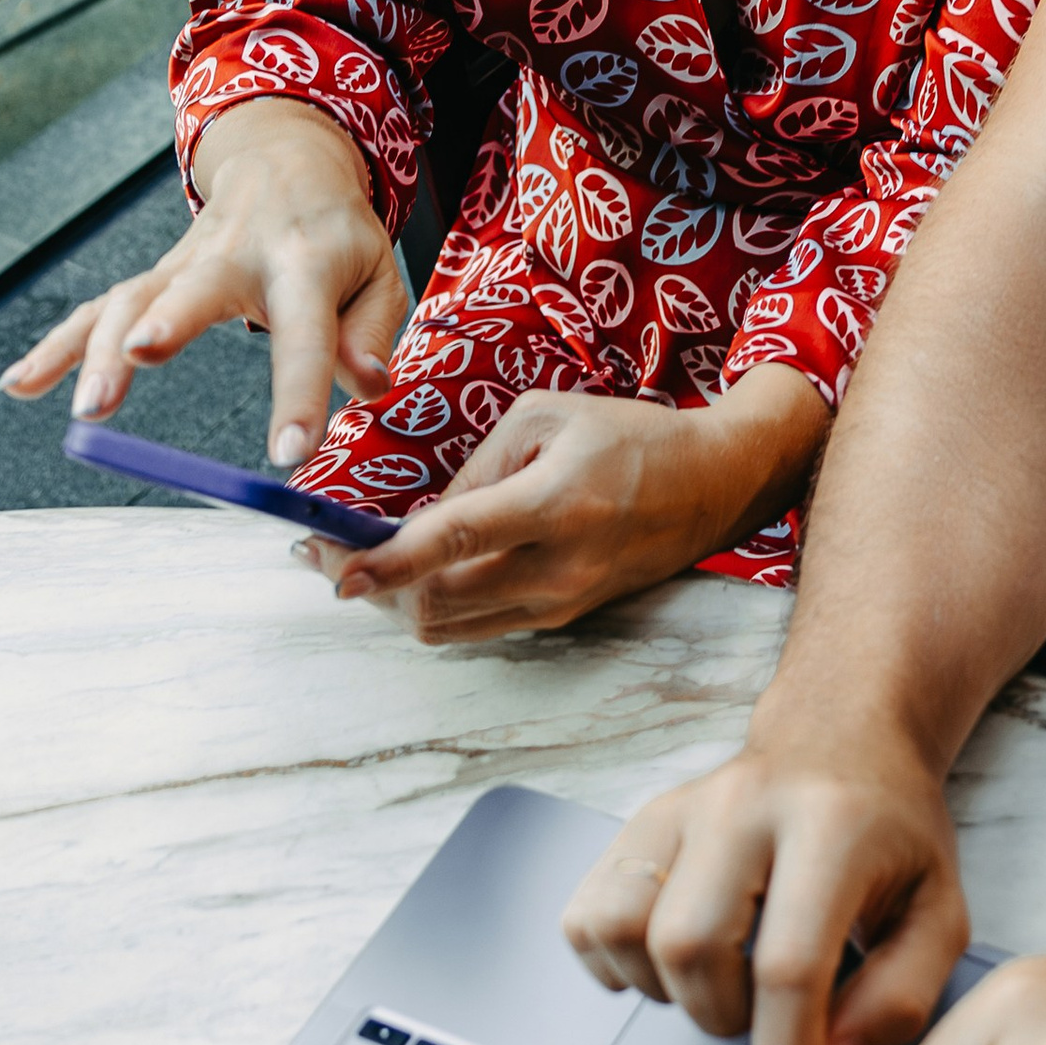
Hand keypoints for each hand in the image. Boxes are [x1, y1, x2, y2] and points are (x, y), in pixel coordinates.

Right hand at [0, 96, 403, 467]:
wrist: (288, 164)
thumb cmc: (339, 237)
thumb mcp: (379, 274)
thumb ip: (371, 332)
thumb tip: (363, 385)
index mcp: (305, 262)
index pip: (306, 334)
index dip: (298, 394)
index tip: (289, 455)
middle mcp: (237, 257)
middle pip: (196, 290)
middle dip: (166, 321)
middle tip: (140, 357)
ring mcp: (185, 264)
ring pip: (132, 299)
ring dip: (99, 348)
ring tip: (84, 410)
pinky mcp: (155, 278)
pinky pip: (98, 309)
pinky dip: (58, 345)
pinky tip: (20, 384)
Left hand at [316, 367, 826, 641]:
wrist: (712, 485)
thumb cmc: (629, 438)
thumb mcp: (547, 417)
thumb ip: (477, 467)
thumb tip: (422, 520)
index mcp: (553, 504)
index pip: (453, 543)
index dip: (387, 563)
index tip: (337, 571)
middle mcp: (557, 568)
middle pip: (437, 603)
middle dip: (375, 585)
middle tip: (333, 556)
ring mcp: (561, 602)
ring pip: (452, 627)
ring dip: (401, 602)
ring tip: (371, 566)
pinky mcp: (565, 618)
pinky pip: (482, 624)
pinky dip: (442, 604)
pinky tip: (426, 573)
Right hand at [562, 719, 968, 1044]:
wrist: (844, 736)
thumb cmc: (893, 835)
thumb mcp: (938, 915)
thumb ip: (896, 1002)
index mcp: (834, 825)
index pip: (789, 961)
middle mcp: (745, 804)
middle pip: (691, 945)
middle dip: (725, 1015)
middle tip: (767, 1011)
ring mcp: (681, 806)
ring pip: (623, 928)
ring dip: (667, 990)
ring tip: (721, 982)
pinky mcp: (638, 820)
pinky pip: (587, 916)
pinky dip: (616, 964)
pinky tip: (673, 961)